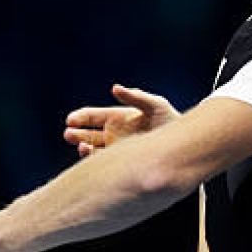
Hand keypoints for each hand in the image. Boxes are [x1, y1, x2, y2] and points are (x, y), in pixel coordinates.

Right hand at [63, 84, 180, 156]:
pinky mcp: (121, 163)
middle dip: (76, 133)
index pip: (92, 116)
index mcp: (116, 117)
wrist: (182, 144)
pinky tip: (92, 156)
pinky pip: (103, 163)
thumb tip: (115, 87)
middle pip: (87, 133)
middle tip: (69, 133)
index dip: (80, 117)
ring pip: (92, 149)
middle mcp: (112, 134)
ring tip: (81, 146)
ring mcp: (115, 150)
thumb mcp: (155, 105)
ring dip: (84, 147)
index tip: (71, 120)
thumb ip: (136, 97)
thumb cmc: (169, 120)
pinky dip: (95, 161)